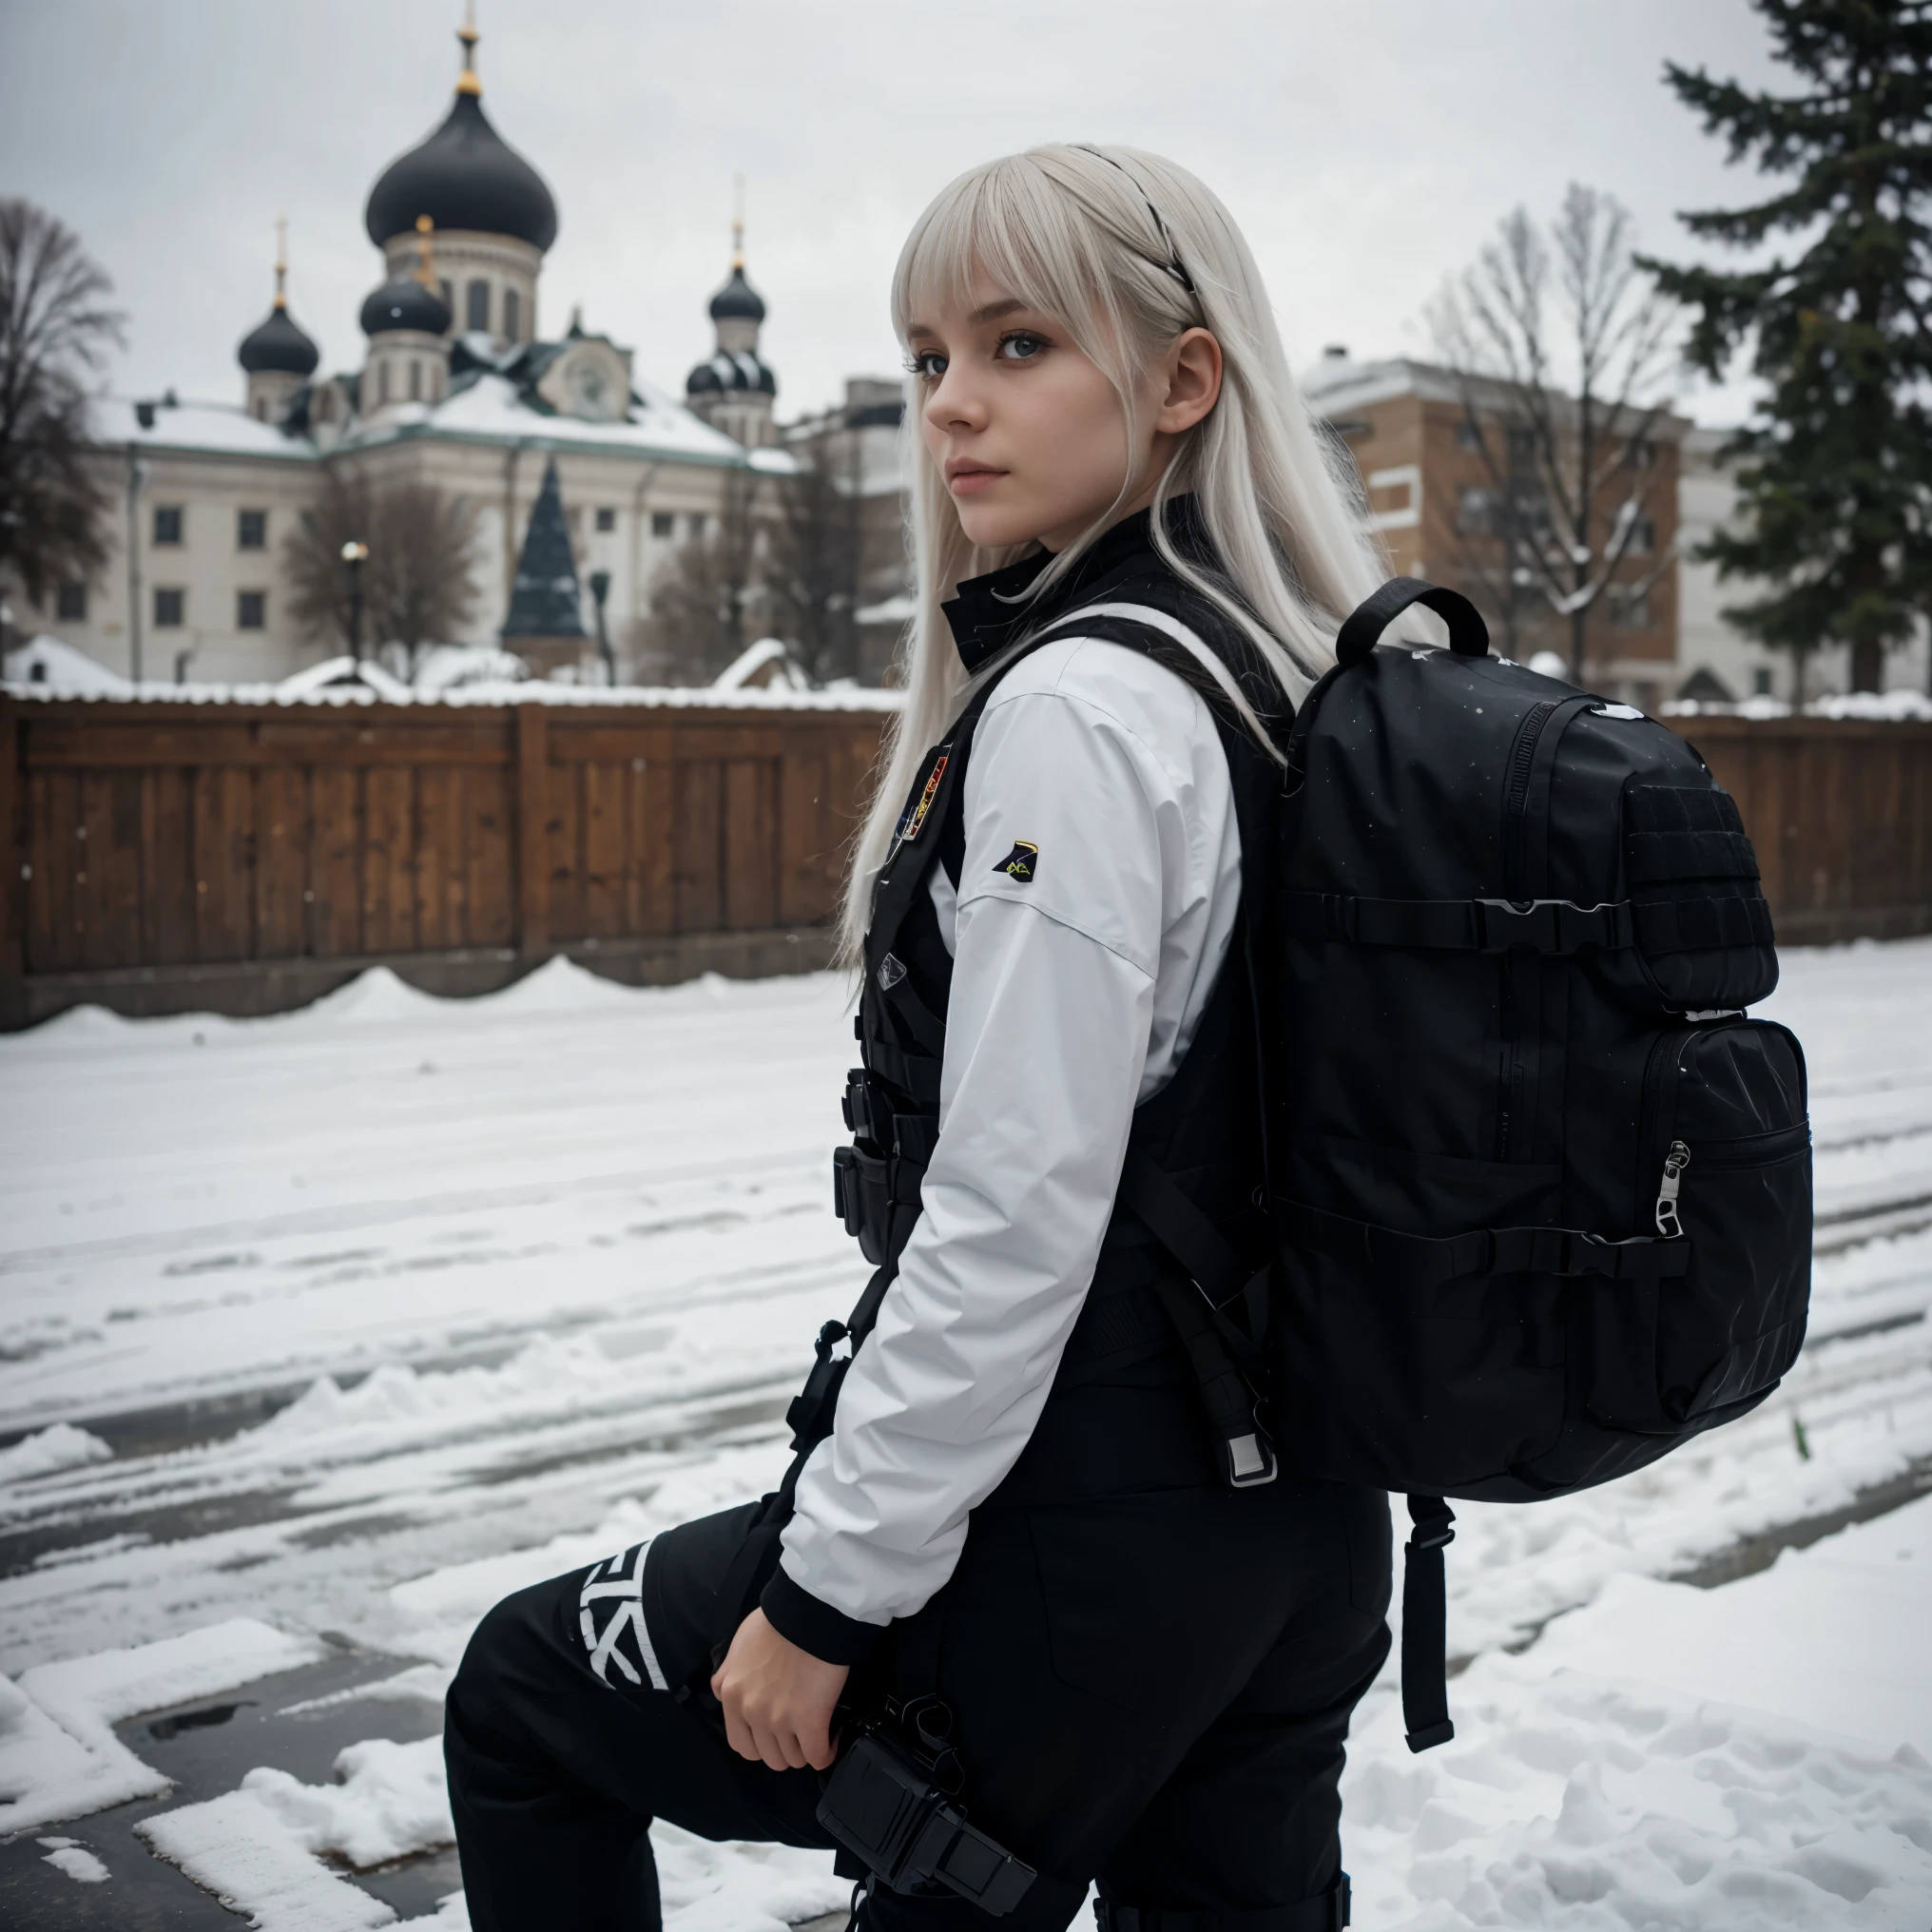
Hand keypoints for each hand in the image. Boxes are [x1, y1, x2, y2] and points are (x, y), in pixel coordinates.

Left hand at [710, 1608, 849, 1770]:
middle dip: (784, 1748)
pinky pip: (818, 1757)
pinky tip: (832, 1738)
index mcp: (732, 1696)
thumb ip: (726, 1673)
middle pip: (768, 1756)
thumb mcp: (738, 1644)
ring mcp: (781, 1720)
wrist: (809, 1613)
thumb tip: (725, 1692)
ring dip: (805, 1750)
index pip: (740, 1744)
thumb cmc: (776, 1623)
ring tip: (817, 1731)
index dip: (760, 1742)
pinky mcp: (811, 1721)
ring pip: (793, 1760)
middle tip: (798, 1731)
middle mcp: (752, 1712)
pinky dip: (826, 1753)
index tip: (775, 1731)